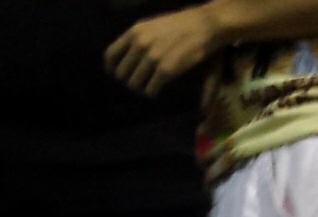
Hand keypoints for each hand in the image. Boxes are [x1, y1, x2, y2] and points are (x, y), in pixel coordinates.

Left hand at [105, 5, 224, 96]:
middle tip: (142, 80)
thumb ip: (137, 40)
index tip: (118, 75)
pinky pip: (149, 90)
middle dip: (130, 79)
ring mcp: (152, 57)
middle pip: (121, 74)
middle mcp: (141, 43)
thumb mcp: (153, 25)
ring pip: (134, 84)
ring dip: (142, 87)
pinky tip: (160, 87)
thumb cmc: (182, 25)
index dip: (112, 69)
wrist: (207, 24)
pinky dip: (153, 92)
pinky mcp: (165, 70)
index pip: (110, 55)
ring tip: (152, 83)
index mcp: (136, 31)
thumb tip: (119, 61)